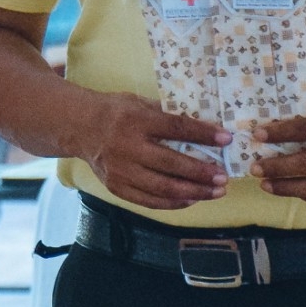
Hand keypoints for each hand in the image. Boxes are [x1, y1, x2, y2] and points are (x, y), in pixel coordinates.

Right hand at [68, 90, 229, 210]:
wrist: (79, 126)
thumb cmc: (115, 112)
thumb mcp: (138, 103)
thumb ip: (166, 115)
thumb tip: (203, 126)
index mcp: (135, 120)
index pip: (176, 128)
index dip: (203, 135)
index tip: (226, 139)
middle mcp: (127, 146)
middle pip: (172, 164)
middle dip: (202, 172)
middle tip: (223, 177)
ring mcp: (121, 170)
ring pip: (163, 188)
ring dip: (194, 192)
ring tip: (215, 192)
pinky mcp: (116, 187)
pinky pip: (149, 201)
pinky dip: (173, 203)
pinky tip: (192, 199)